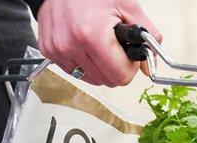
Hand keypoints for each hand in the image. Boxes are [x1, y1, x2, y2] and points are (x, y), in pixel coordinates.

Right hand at [36, 0, 161, 86]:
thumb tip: (148, 65)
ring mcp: (57, 50)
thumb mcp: (127, 6)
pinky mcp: (48, 51)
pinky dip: (83, 62)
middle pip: (106, 81)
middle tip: (113, 45)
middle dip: (115, 67)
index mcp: (92, 35)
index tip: (127, 52)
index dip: (129, 66)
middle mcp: (71, 45)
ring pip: (90, 79)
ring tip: (97, 42)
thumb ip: (146, 36)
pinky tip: (83, 43)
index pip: (120, 76)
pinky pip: (73, 71)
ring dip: (98, 66)